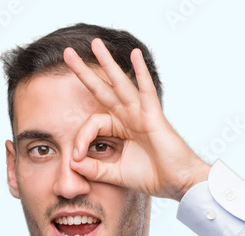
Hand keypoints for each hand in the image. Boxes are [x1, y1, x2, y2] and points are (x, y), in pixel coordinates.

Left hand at [63, 38, 210, 200]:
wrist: (177, 183)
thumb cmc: (151, 177)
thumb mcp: (115, 174)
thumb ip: (93, 169)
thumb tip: (71, 163)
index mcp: (119, 128)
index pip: (92, 122)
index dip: (80, 138)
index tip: (76, 157)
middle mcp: (128, 116)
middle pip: (102, 89)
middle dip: (84, 72)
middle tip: (67, 53)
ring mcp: (141, 113)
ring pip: (120, 83)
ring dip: (107, 62)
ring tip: (95, 43)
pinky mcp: (153, 115)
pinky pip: (146, 90)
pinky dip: (141, 72)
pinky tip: (135, 55)